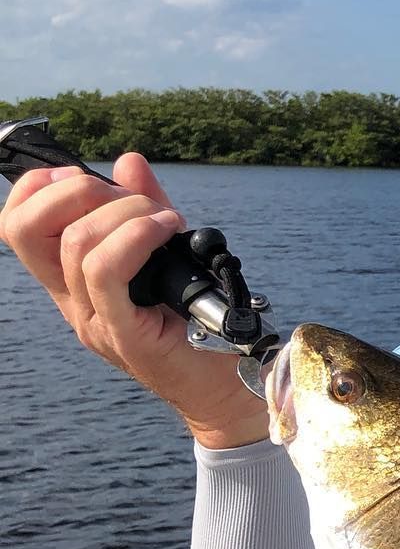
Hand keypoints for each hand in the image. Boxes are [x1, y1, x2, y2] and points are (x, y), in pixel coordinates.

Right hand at [0, 153, 267, 446]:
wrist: (229, 386)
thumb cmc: (202, 322)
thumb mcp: (170, 252)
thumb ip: (146, 209)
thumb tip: (127, 162)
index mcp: (73, 280)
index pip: (19, 227)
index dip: (37, 188)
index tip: (80, 173)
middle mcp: (73, 300)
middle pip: (26, 229)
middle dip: (77, 189)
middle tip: (132, 197)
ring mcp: (93, 320)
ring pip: (76, 244)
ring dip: (125, 212)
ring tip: (165, 219)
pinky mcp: (124, 334)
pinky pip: (106, 273)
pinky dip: (136, 237)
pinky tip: (166, 230)